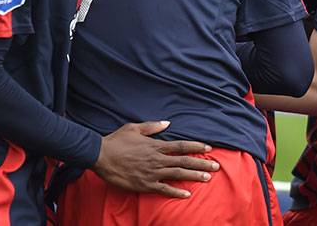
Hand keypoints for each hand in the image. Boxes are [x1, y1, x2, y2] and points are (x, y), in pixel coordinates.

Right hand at [93, 121, 219, 196]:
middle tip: (216, 167)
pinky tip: (187, 194)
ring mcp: (151, 173)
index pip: (181, 146)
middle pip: (184, 161)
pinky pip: (163, 189)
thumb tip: (167, 123)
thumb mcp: (134, 128)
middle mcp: (157, 159)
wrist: (100, 156)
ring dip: (194, 176)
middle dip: (201, 164)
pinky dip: (176, 191)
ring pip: (177, 174)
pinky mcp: (144, 184)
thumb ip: (152, 126)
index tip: (209, 148)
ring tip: (207, 178)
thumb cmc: (116, 141)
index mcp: (155, 145)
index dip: (196, 146)